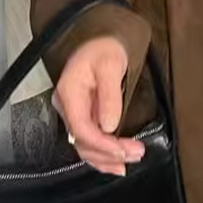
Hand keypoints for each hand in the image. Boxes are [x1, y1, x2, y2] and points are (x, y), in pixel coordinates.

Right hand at [53, 37, 144, 175]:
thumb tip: (109, 125)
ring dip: (106, 158)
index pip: (82, 128)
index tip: (123, 150)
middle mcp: (68, 106)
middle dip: (108, 153)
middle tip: (135, 155)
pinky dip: (102, 153)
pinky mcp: (84, 115)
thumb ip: (109, 95)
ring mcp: (74, 112)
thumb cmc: (105, 48)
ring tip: (129, 162)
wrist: (101, 40)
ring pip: (84, 145)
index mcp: (70, 93)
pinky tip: (115, 161)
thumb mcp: (111, 65)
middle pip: (82, 141)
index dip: (102, 144)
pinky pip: (89, 139)